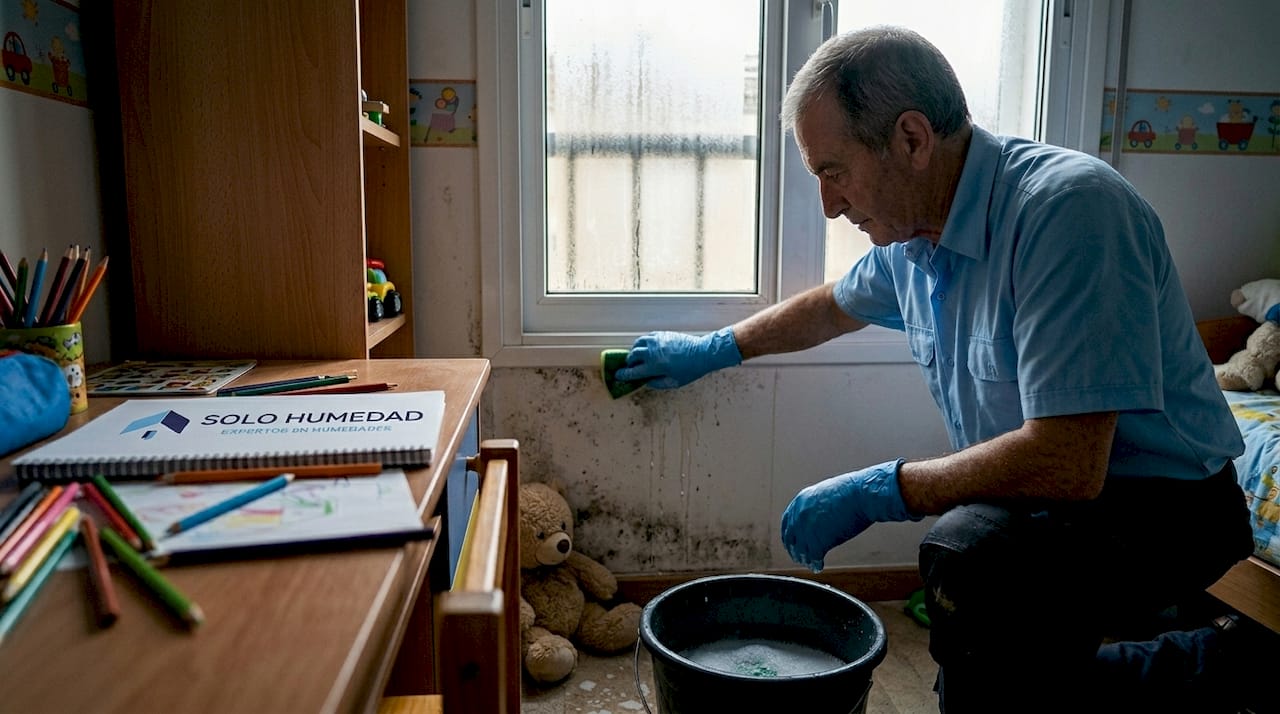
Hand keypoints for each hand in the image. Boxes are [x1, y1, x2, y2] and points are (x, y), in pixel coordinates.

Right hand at [614, 327, 741, 388]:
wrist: (702, 353)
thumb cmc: (690, 370)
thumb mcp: (673, 383)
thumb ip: (657, 384)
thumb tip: (645, 382)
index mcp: (654, 366)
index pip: (633, 371)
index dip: (624, 374)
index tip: (618, 375)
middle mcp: (652, 352)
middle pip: (632, 356)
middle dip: (629, 363)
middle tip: (631, 367)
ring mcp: (656, 341)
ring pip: (637, 344)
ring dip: (634, 351)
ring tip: (638, 357)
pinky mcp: (661, 334)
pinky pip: (646, 337)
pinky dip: (643, 343)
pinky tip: (647, 348)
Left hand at [780, 459, 916, 571]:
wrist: (862, 495)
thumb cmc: (852, 491)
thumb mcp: (826, 493)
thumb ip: (816, 506)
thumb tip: (820, 515)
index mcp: (801, 500)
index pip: (787, 522)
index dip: (789, 535)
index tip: (792, 542)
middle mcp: (799, 515)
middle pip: (791, 538)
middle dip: (794, 550)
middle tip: (799, 557)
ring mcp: (807, 529)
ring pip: (801, 550)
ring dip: (805, 559)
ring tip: (810, 564)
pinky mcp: (818, 541)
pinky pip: (813, 557)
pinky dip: (816, 564)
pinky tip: (819, 567)